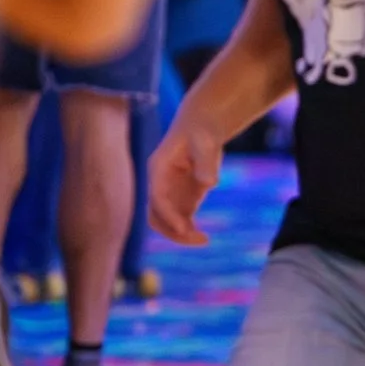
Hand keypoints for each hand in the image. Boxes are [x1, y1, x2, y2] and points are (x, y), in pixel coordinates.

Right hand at [147, 118, 224, 244]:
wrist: (202, 125)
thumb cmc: (202, 130)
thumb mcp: (206, 141)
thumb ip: (206, 162)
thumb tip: (209, 183)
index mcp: (158, 168)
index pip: (157, 198)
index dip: (168, 215)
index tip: (184, 228)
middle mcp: (159, 183)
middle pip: (155, 215)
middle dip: (171, 231)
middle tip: (198, 239)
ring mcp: (170, 191)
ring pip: (166, 221)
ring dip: (180, 234)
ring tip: (203, 240)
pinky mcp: (183, 196)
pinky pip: (180, 219)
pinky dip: (189, 230)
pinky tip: (203, 237)